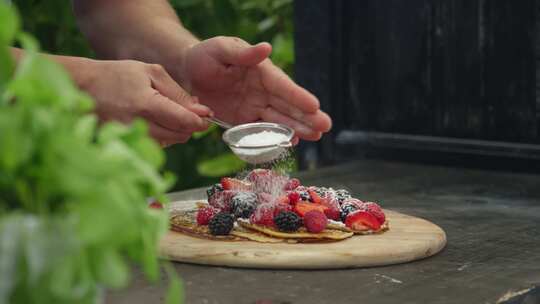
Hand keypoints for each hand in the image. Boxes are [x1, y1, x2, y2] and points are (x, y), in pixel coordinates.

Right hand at [81, 60, 210, 145]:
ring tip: (165, 112)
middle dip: (189, 125)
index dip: (200, 121)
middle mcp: (139, 126)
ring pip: (171, 142)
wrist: (83, 87)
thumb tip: (201, 111)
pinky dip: (163, 136)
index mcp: (146, 105)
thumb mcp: (151, 73)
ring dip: (176, 130)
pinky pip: (157, 146)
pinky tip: (154, 122)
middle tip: (184, 110)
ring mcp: (131, 139)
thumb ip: (178, 93)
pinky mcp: (127, 146)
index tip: (206, 115)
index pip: (185, 122)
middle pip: (181, 136)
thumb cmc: (118, 75)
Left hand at [177, 36, 331, 140]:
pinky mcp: (244, 121)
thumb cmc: (206, 56)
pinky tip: (290, 143)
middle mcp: (262, 91)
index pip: (282, 86)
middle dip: (307, 116)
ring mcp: (255, 107)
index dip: (297, 96)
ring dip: (297, 128)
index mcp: (261, 72)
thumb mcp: (221, 49)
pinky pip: (261, 131)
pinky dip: (275, 137)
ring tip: (315, 136)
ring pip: (279, 120)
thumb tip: (266, 48)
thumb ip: (242, 52)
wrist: (188, 73)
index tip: (314, 105)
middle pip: (287, 105)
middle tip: (325, 127)